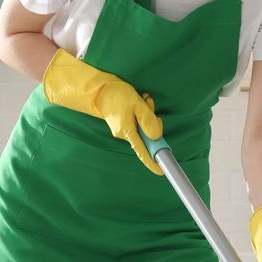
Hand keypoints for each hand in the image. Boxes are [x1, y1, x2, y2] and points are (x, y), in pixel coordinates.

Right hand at [42, 49, 163, 172]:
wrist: (100, 89)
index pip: (142, 151)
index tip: (161, 171)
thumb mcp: (136, 104)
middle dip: (153, 121)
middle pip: (148, 135)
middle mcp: (125, 134)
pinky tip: (140, 100)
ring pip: (145, 126)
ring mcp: (125, 129)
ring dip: (148, 112)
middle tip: (148, 105)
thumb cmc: (117, 96)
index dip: (152, 162)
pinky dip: (143, 110)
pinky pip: (140, 121)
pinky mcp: (126, 123)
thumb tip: (157, 136)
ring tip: (142, 100)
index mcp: (127, 132)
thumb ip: (148, 120)